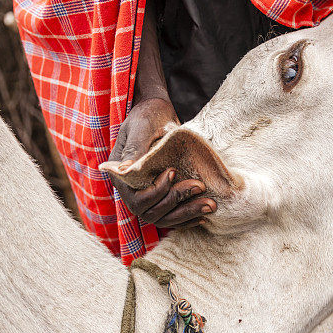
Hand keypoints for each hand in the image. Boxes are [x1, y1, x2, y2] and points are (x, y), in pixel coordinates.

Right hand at [108, 97, 216, 227]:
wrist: (159, 114)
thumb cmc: (148, 116)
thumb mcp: (142, 127)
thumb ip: (135, 148)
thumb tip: (126, 169)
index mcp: (121, 177)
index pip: (137, 199)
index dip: (157, 191)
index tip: (174, 172)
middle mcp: (133, 192)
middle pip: (152, 213)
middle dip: (177, 204)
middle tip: (200, 187)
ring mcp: (147, 198)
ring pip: (164, 218)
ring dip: (187, 214)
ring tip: (210, 205)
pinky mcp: (162, 198)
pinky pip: (172, 217)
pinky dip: (188, 218)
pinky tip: (205, 215)